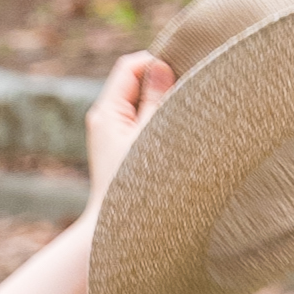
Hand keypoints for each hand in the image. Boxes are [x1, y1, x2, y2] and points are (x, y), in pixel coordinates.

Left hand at [81, 34, 177, 196]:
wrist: (121, 231)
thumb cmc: (137, 185)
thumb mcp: (152, 135)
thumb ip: (157, 99)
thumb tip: (160, 65)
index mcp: (106, 112)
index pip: (130, 67)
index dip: (157, 62)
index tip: (185, 70)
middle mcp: (104, 120)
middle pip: (134, 83)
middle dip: (161, 82)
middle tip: (189, 89)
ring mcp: (111, 135)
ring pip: (139, 104)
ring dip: (161, 103)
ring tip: (183, 113)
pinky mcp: (120, 149)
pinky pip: (140, 123)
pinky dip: (157, 121)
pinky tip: (175, 132)